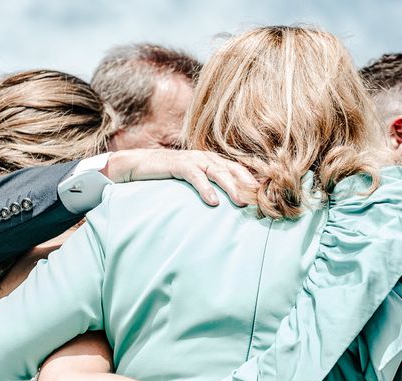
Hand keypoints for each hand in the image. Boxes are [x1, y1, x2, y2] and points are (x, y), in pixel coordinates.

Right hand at [103, 149, 257, 206]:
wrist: (136, 165)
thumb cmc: (166, 176)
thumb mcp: (191, 180)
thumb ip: (208, 186)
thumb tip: (225, 203)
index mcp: (210, 160)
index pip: (237, 168)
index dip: (251, 180)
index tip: (265, 195)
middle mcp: (204, 157)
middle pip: (232, 168)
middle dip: (248, 184)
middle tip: (260, 200)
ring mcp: (191, 159)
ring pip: (217, 171)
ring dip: (231, 186)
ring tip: (241, 202)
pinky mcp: (176, 164)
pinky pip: (194, 176)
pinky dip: (205, 188)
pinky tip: (213, 201)